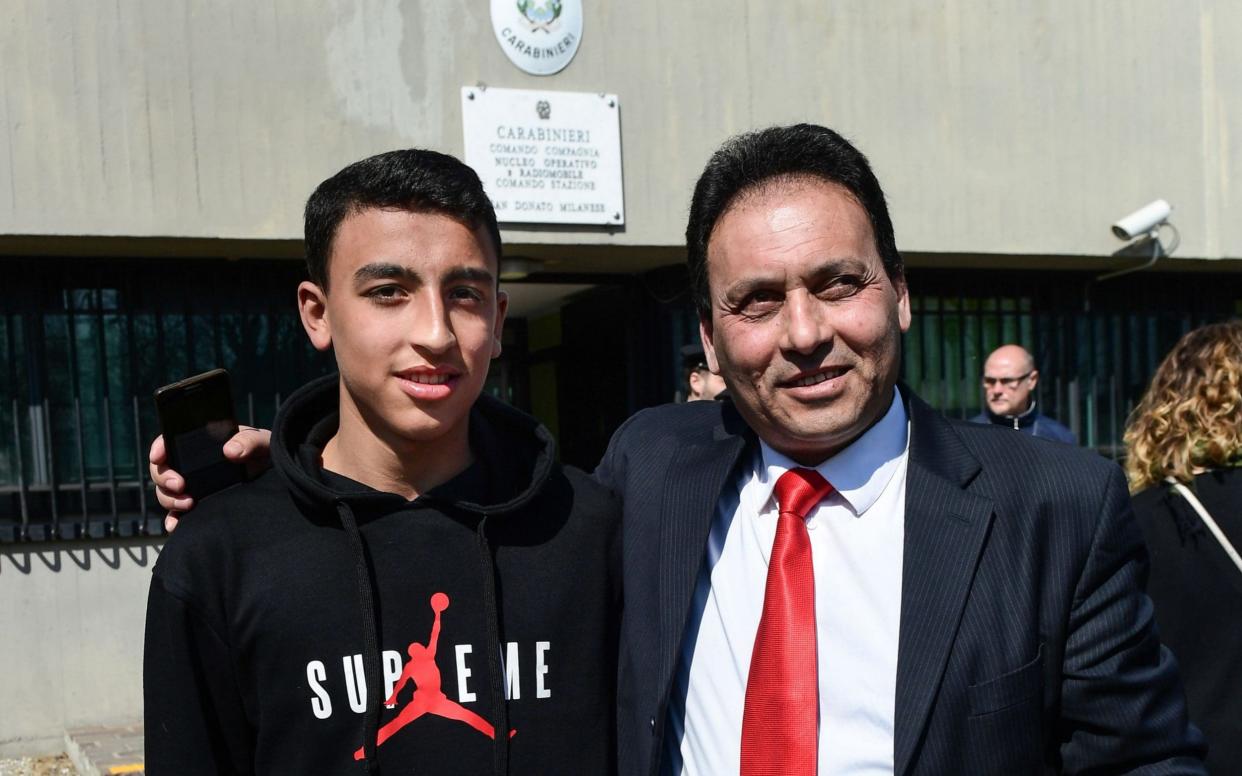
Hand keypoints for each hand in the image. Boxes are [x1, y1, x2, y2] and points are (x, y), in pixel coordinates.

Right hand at [149, 426, 272, 531]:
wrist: (277, 479)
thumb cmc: (265, 455)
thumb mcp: (261, 443)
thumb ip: (249, 441)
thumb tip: (230, 451)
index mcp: (200, 446)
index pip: (169, 443)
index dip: (159, 447)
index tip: (158, 456)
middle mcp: (190, 468)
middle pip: (161, 471)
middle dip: (164, 478)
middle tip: (180, 484)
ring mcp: (192, 488)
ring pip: (165, 494)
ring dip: (170, 499)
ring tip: (189, 503)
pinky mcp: (198, 507)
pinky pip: (176, 516)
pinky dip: (173, 521)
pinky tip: (176, 525)